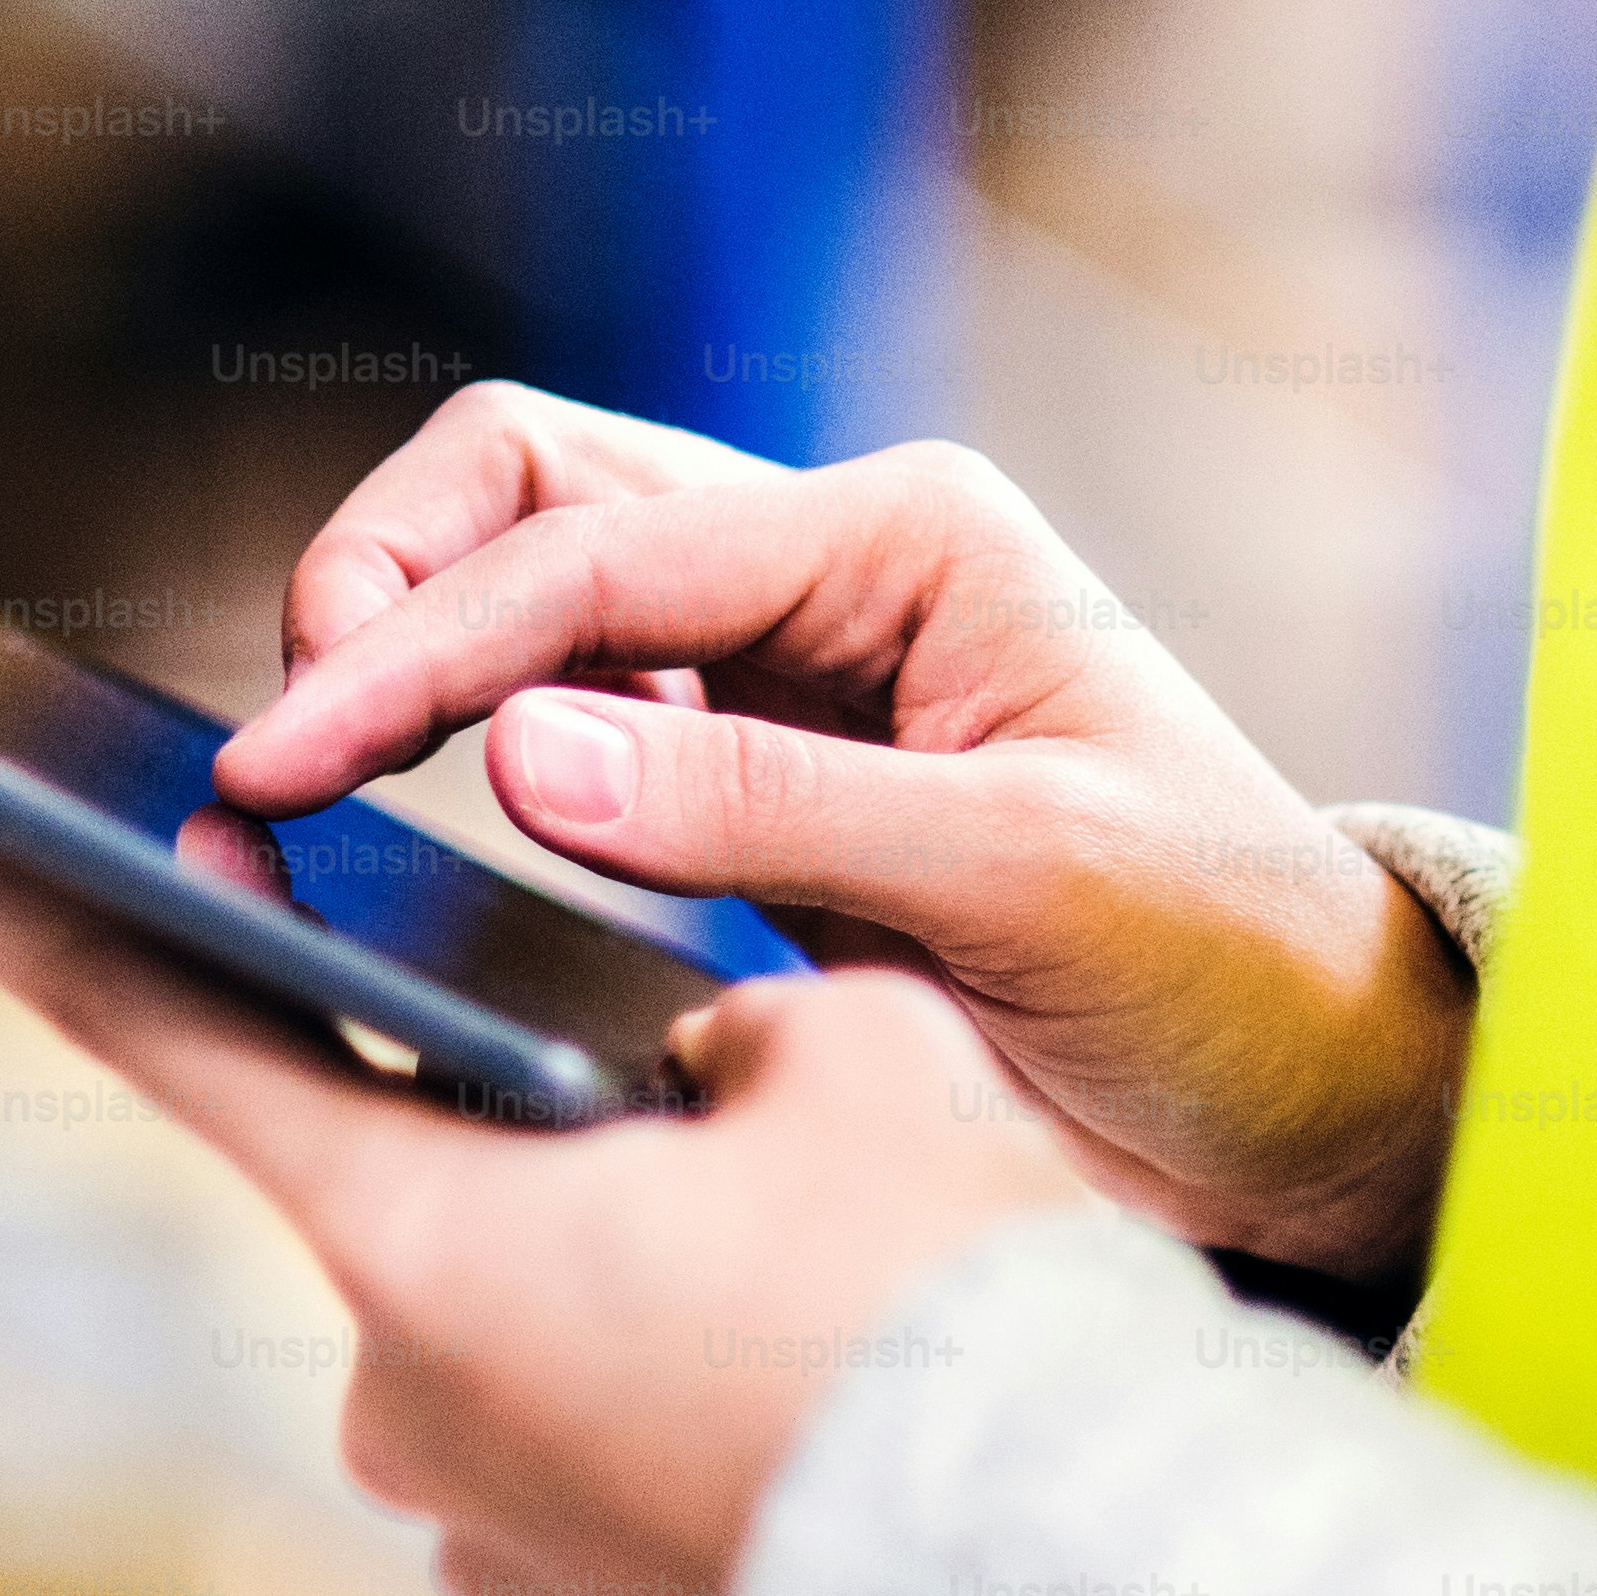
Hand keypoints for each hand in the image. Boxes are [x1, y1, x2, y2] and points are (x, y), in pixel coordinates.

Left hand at [0, 763, 1084, 1595]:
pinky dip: (663, 1374)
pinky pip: (577, 1427)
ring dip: (622, 1251)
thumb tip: (668, 1069)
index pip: (149, 1015)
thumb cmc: (947, 1305)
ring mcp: (470, 1522)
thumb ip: (700, 994)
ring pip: (516, 1303)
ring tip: (825, 1263)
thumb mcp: (850, 1046)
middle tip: (743, 1111)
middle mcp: (392, 1388)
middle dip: (537, 1113)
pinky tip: (808, 1371)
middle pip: (408, 1169)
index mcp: (414, 1226)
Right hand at [208, 385, 1471, 1280]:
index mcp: (909, 538)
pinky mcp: (748, 786)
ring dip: (407, 655)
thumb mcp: (1023, 883)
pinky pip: (564, 724)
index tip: (288, 760)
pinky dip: (457, 752)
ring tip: (298, 788)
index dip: (424, 649)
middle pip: (532, 491)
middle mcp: (831, 570)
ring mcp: (782, 671)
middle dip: (389, 584)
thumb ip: (771, 810)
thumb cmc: (1225, 973)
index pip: (600, 551)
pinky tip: (388, 834)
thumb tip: (522, 754)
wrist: (1313, 1104)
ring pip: (528, 586)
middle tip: (284, 749)